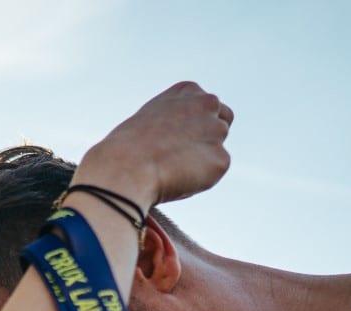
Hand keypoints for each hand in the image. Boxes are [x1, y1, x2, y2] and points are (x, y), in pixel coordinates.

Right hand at [80, 81, 233, 206]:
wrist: (126, 167)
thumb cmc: (126, 148)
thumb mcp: (150, 121)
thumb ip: (174, 122)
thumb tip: (183, 142)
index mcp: (188, 90)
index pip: (208, 104)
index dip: (195, 123)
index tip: (179, 138)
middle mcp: (207, 104)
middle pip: (224, 120)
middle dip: (209, 137)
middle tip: (184, 156)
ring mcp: (216, 131)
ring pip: (219, 149)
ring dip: (203, 159)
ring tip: (173, 169)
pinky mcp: (221, 159)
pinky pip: (215, 172)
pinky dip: (201, 179)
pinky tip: (177, 179)